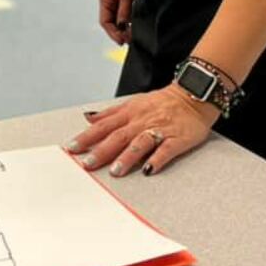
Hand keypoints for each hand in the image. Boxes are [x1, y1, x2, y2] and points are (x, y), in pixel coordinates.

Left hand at [65, 85, 219, 177]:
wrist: (193, 94)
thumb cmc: (162, 101)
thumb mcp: (134, 102)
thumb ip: (111, 113)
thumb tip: (89, 118)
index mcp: (130, 112)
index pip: (104, 126)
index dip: (87, 137)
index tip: (71, 148)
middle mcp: (142, 121)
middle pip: (118, 136)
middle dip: (101, 151)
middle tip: (87, 164)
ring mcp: (160, 129)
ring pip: (140, 143)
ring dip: (127, 157)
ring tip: (115, 171)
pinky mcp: (177, 138)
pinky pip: (166, 149)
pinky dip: (157, 159)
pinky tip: (149, 170)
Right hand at [98, 0, 138, 44]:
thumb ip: (124, 10)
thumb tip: (122, 26)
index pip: (105, 21)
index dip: (113, 33)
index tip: (123, 41)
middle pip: (112, 22)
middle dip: (119, 32)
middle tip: (130, 40)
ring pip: (120, 18)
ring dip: (125, 28)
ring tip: (134, 35)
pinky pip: (126, 13)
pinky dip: (130, 21)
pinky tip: (136, 25)